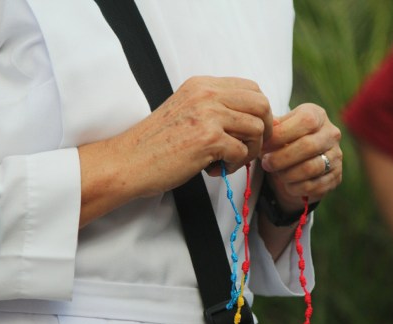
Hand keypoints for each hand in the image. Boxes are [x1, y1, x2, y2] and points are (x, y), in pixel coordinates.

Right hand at [128, 76, 272, 194]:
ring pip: (256, 129)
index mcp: (202, 85)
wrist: (128, 162)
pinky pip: (242, 152)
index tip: (252, 132)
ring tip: (227, 161)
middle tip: (248, 149)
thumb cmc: (156, 144)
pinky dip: (233, 166)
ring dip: (248, 151)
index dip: (260, 112)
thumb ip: (216, 110)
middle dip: (263, 131)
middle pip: (261, 104)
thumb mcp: (187, 112)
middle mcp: (207, 94)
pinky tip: (214, 170)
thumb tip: (255, 120)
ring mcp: (208, 114)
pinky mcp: (208, 139)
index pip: (252, 88)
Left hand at [259, 103, 341, 211]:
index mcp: (318, 115)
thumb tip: (265, 130)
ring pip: (311, 168)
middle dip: (281, 158)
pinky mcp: (336, 177)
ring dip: (287, 174)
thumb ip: (272, 127)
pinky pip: (314, 186)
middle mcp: (331, 134)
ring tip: (276, 173)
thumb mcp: (279, 128)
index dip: (282, 134)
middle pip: (308, 146)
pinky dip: (295, 187)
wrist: (300, 161)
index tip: (264, 145)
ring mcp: (336, 156)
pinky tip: (287, 184)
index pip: (305, 121)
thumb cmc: (285, 140)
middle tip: (266, 163)